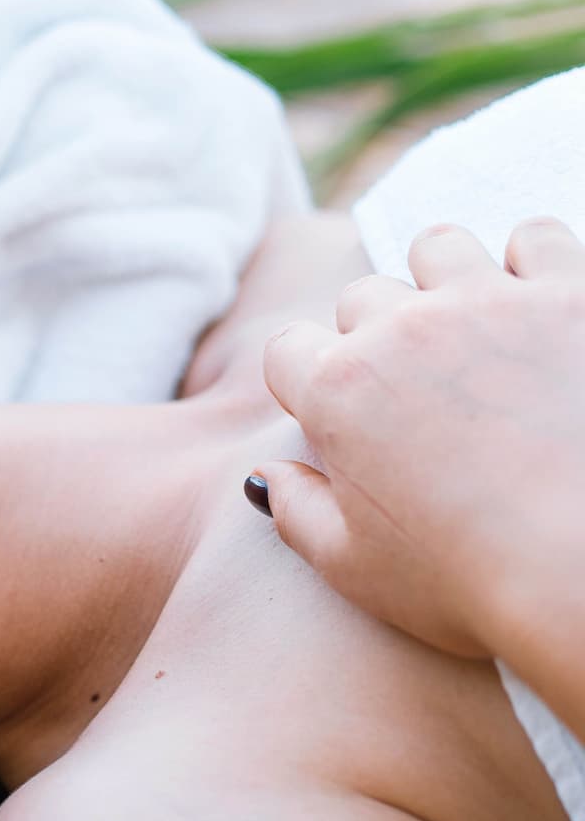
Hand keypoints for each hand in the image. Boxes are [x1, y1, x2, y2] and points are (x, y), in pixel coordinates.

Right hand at [255, 217, 584, 657]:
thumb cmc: (473, 584)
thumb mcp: (357, 570)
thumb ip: (296, 512)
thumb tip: (265, 476)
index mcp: (336, 391)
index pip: (287, 349)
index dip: (308, 381)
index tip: (343, 414)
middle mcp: (401, 330)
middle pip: (362, 296)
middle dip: (377, 334)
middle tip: (420, 388)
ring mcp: (489, 303)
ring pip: (438, 247)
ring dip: (445, 279)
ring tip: (476, 327)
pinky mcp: (573, 293)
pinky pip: (537, 237)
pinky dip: (534, 263)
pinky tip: (544, 309)